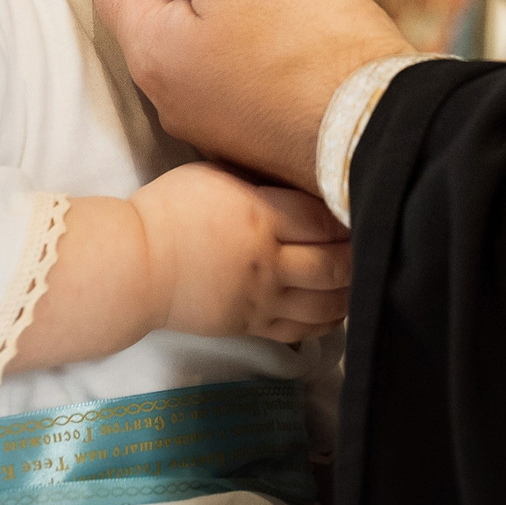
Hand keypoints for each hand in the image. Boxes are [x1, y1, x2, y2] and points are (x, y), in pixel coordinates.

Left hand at [85, 0, 413, 183]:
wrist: (379, 127)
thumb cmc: (312, 49)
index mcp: (154, 51)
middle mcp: (169, 92)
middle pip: (140, 9)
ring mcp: (208, 115)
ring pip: (180, 36)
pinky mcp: (248, 125)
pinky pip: (215, 61)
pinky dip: (217, 22)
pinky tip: (246, 4)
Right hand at [132, 162, 351, 343]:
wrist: (134, 265)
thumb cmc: (169, 210)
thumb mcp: (214, 175)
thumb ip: (259, 180)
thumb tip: (299, 178)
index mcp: (260, 216)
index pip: (325, 219)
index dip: (349, 214)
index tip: (361, 206)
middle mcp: (268, 261)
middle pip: (336, 264)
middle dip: (360, 254)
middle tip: (371, 241)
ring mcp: (261, 299)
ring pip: (326, 302)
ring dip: (351, 290)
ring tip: (362, 274)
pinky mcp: (251, 325)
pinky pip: (302, 329)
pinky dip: (328, 320)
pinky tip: (338, 306)